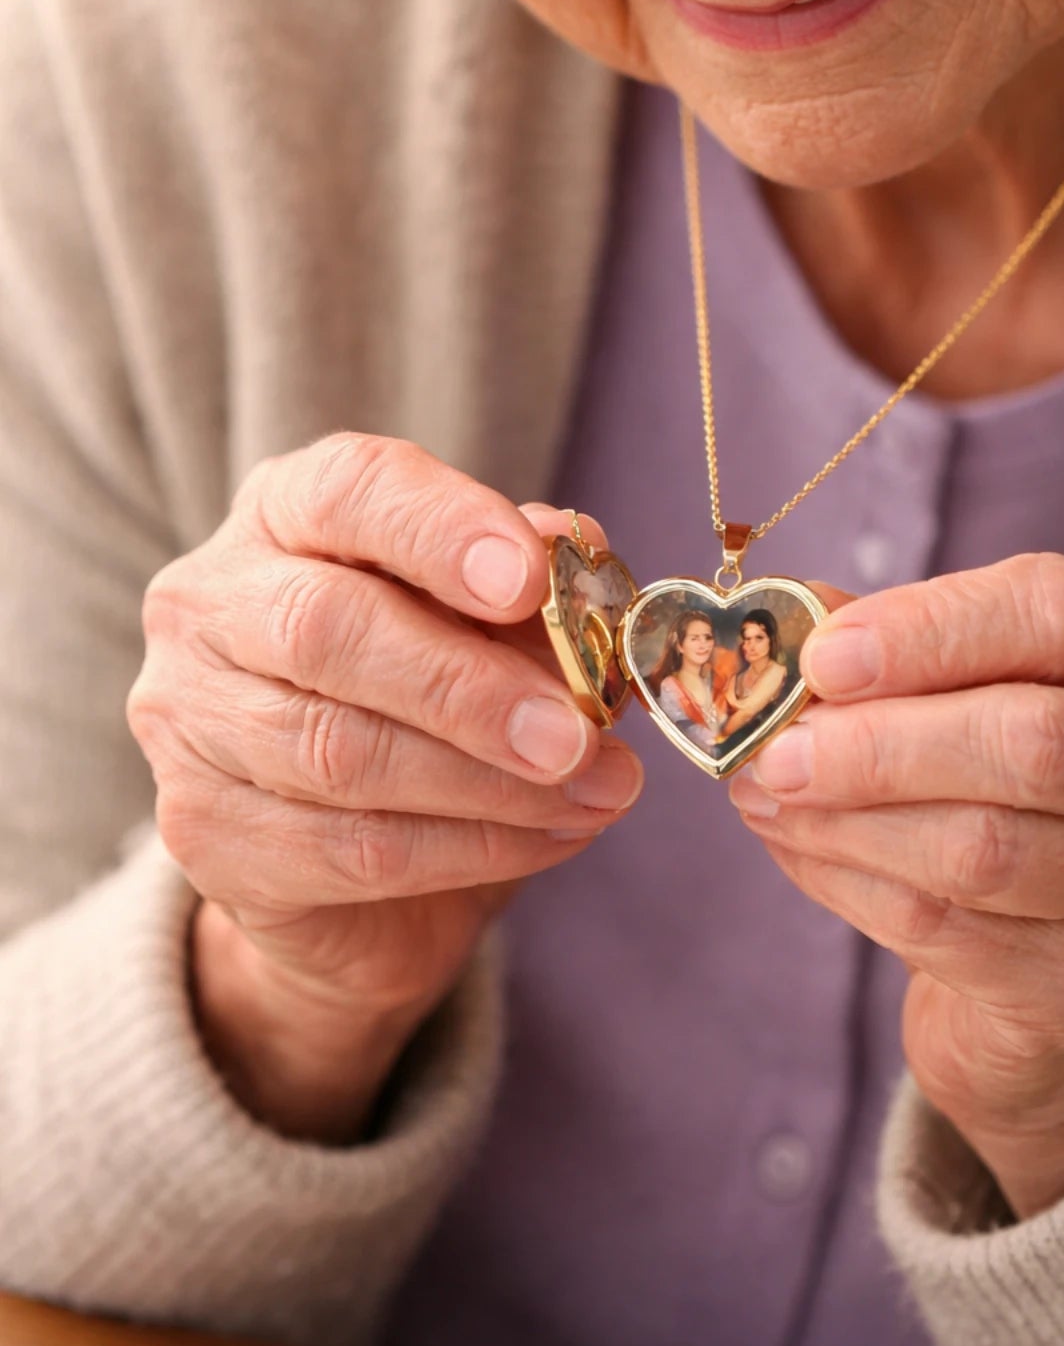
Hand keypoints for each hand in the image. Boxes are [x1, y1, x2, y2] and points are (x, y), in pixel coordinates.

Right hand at [128, 435, 641, 1141]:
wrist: (349, 855)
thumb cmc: (426, 693)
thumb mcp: (485, 618)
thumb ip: (528, 578)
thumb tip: (575, 543)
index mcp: (285, 512)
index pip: (346, 489)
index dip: (441, 528)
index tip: (530, 581)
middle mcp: (211, 601)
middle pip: (324, 628)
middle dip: (468, 688)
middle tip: (576, 735)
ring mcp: (187, 720)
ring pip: (339, 753)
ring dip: (489, 784)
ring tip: (594, 792)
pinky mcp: (202, 833)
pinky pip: (349, 850)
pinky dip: (469, 849)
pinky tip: (548, 837)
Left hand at [728, 553, 1063, 1216]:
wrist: (1062, 973)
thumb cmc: (1014, 784)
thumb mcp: (981, 687)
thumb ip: (898, 642)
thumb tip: (791, 620)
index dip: (934, 627)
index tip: (825, 653)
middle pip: (1037, 740)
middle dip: (883, 742)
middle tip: (777, 745)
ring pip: (986, 848)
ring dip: (848, 818)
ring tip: (765, 790)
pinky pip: (948, 932)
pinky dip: (849, 883)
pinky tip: (797, 847)